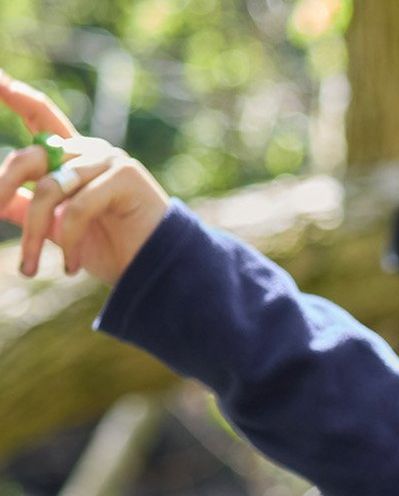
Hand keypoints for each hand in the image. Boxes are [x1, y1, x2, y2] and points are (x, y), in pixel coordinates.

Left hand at [0, 70, 168, 282]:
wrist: (157, 271)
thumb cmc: (112, 249)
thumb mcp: (59, 229)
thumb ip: (28, 209)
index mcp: (74, 157)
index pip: (41, 116)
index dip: (16, 96)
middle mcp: (90, 151)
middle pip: (29, 157)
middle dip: (1, 188)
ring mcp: (109, 161)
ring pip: (48, 189)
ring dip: (33, 234)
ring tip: (30, 267)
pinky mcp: (125, 177)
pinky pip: (77, 208)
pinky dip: (68, 241)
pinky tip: (70, 266)